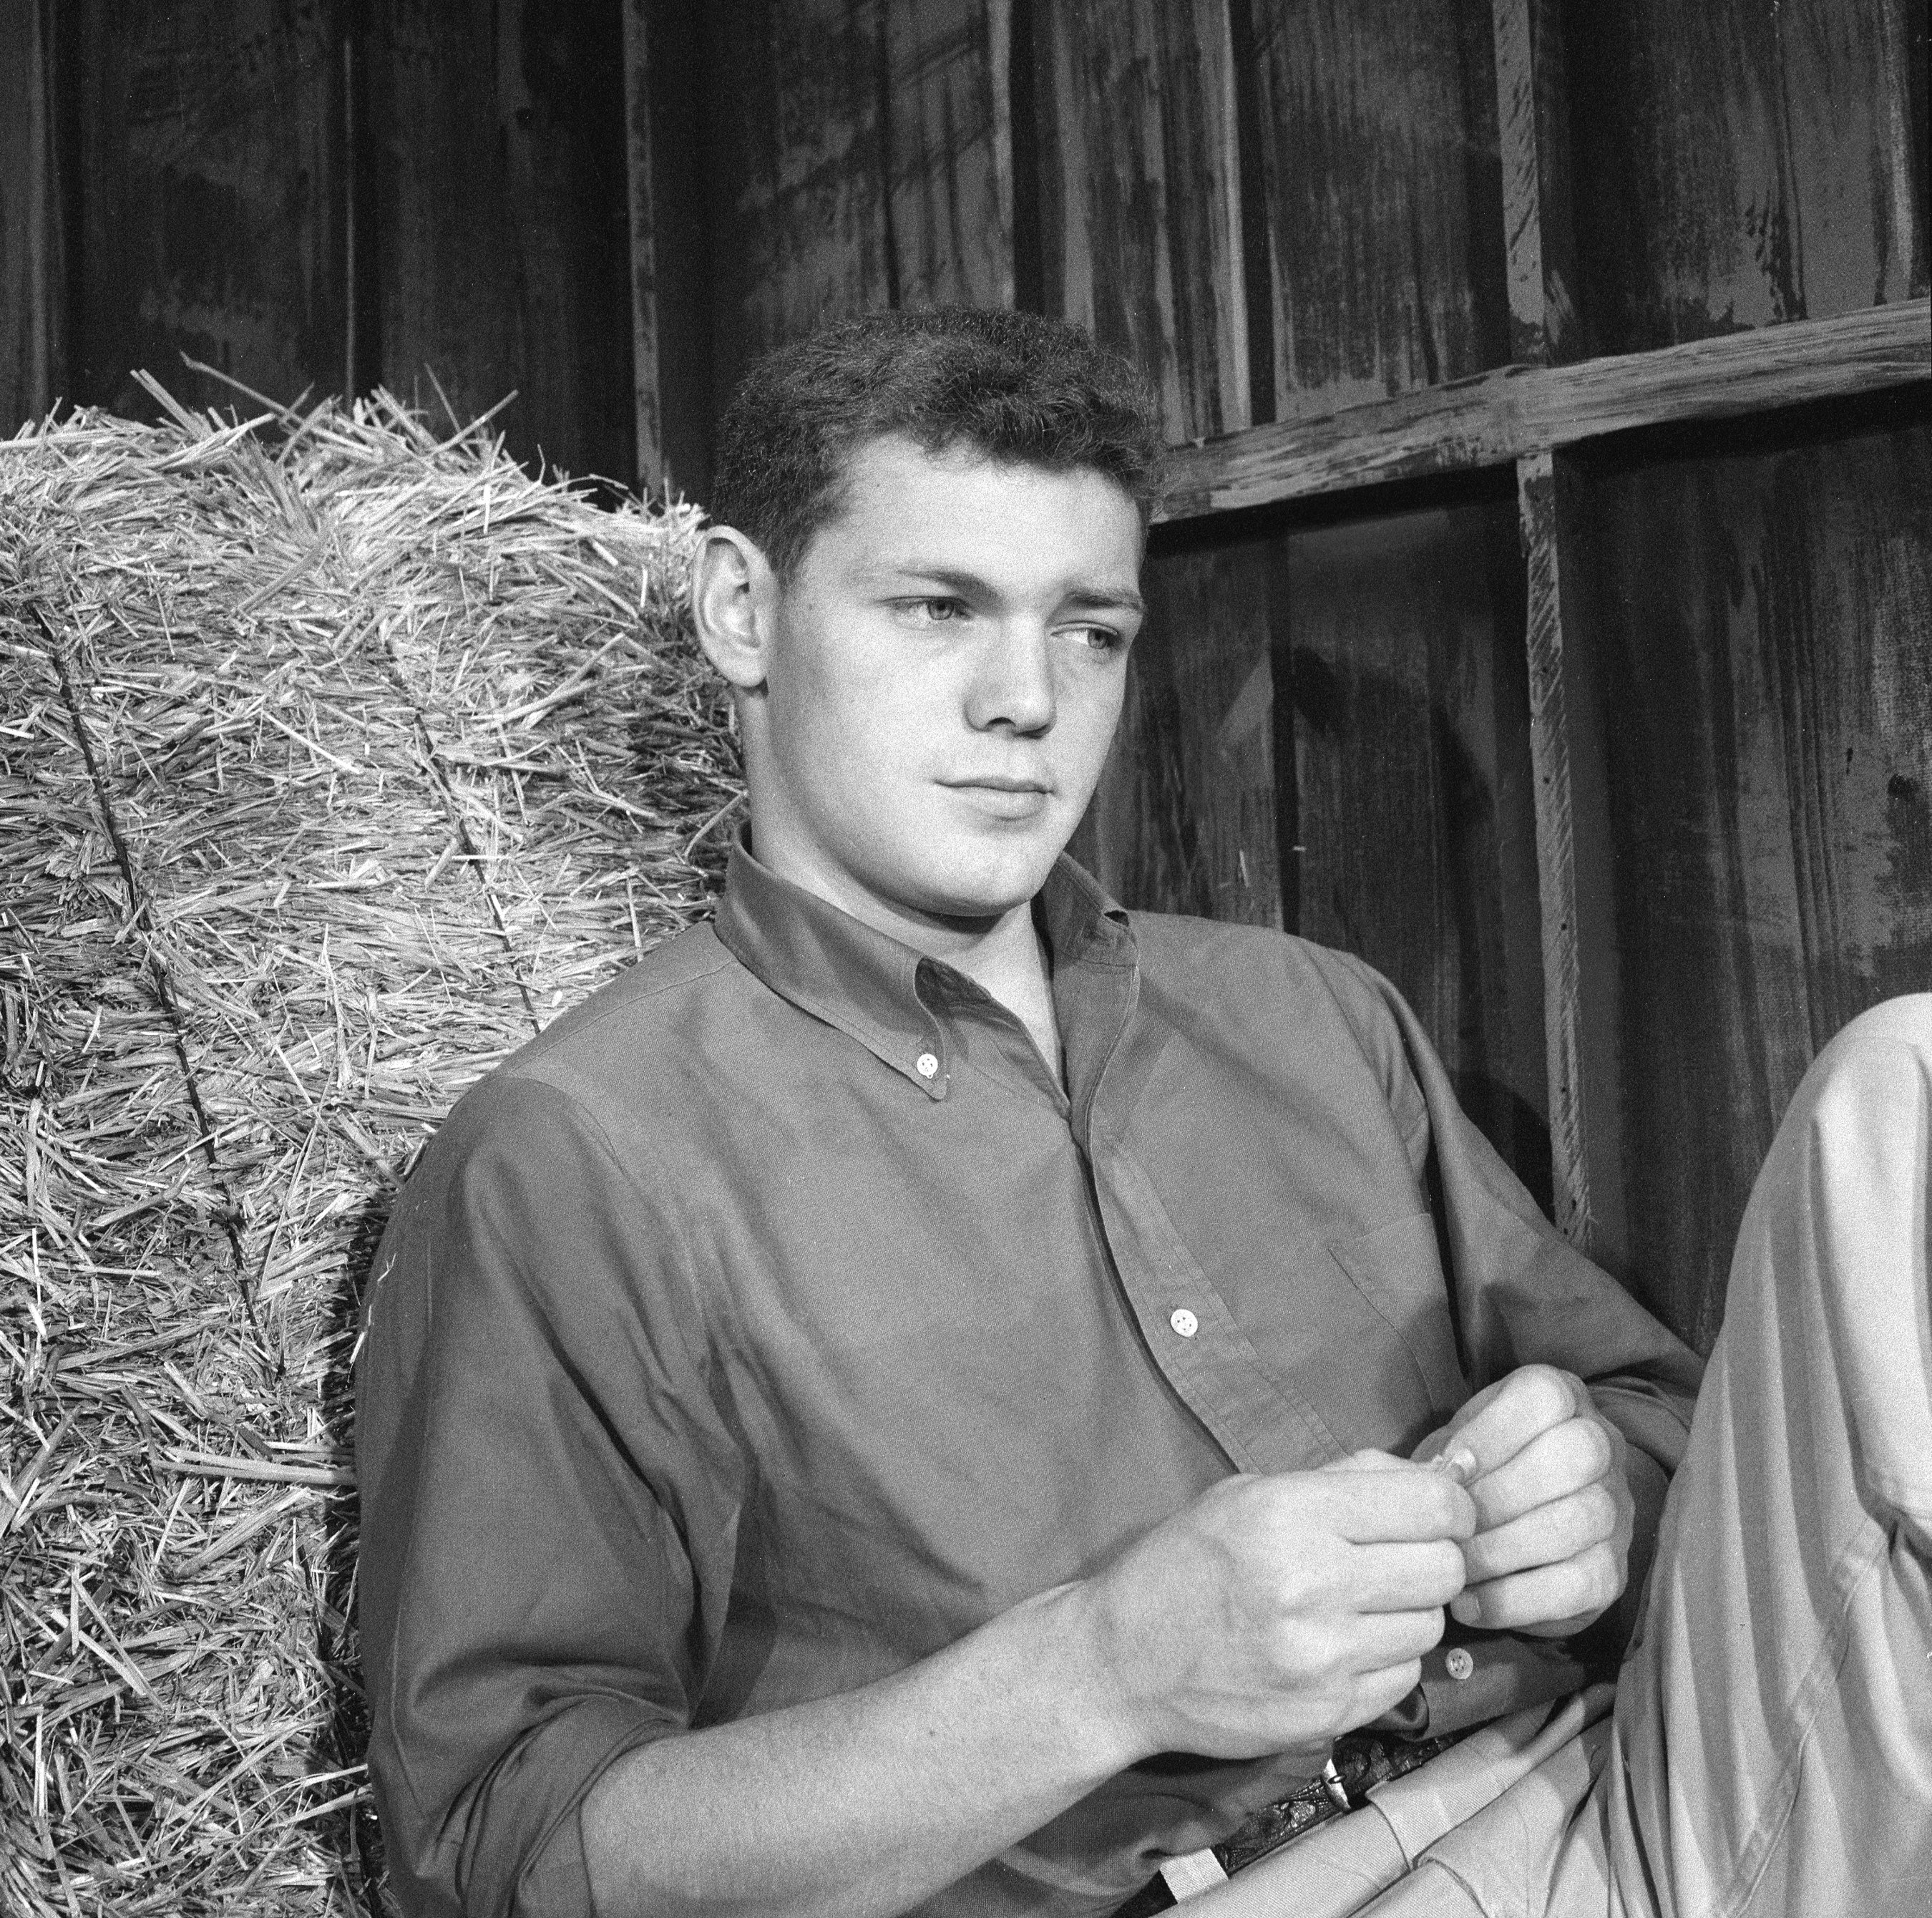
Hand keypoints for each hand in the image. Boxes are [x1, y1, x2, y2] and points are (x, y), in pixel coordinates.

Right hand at [1077, 1452, 1472, 1761]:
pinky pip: (1406, 1677)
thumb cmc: (1186, 1562)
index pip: (1429, 1506)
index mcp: (1289, 1513)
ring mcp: (1324, 1657)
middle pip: (1444, 1567)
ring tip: (1362, 1602)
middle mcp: (1312, 1584)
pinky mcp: (1329, 1713)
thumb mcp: (1247, 1493)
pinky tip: (1345, 1644)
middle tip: (1400, 1557)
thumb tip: (1435, 1480)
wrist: (1123, 1662)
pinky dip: (1388, 1658)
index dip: (1451, 1506)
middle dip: (1434, 1556)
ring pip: (1431, 1624)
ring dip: (1409, 1610)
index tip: (1441, 1512)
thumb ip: (1341, 1480)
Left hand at [1414, 1365, 1631, 1638]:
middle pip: (1573, 1457)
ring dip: (1502, 1551)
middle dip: (1499, 1495)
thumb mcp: (1458, 1442)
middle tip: (1450, 1525)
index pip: (1545, 1398)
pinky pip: (1578, 1585)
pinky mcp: (1614, 1569)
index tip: (1447, 1470)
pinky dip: (1516, 1600)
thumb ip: (1447, 1452)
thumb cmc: (1477, 1471)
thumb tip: (1433, 1481)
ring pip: (1576, 1523)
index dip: (1490, 1435)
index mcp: (1562, 1398)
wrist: (1514, 1524)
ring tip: (1454, 1567)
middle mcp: (1602, 1445)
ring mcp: (1617, 1509)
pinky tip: (1471, 1604)